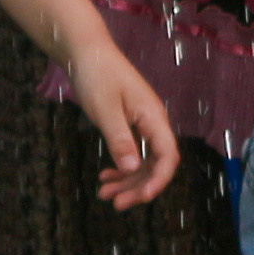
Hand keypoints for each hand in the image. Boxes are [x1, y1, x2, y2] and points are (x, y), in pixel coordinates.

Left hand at [65, 35, 179, 212]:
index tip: (142, 198)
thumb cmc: (97, 75)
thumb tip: (133, 169)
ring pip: (142, 162)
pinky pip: (131, 153)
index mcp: (153, 116)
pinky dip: (120, 168)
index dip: (159, 180)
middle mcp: (152, 122)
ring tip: (105, 195)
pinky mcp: (129, 124)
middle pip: (156, 164)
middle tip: (115, 203)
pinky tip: (105, 178)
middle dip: (138, 187)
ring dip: (127, 182)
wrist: (86, 51)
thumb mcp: (105, 109)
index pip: (168, 156)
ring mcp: (141, 123)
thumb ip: (120, 139)